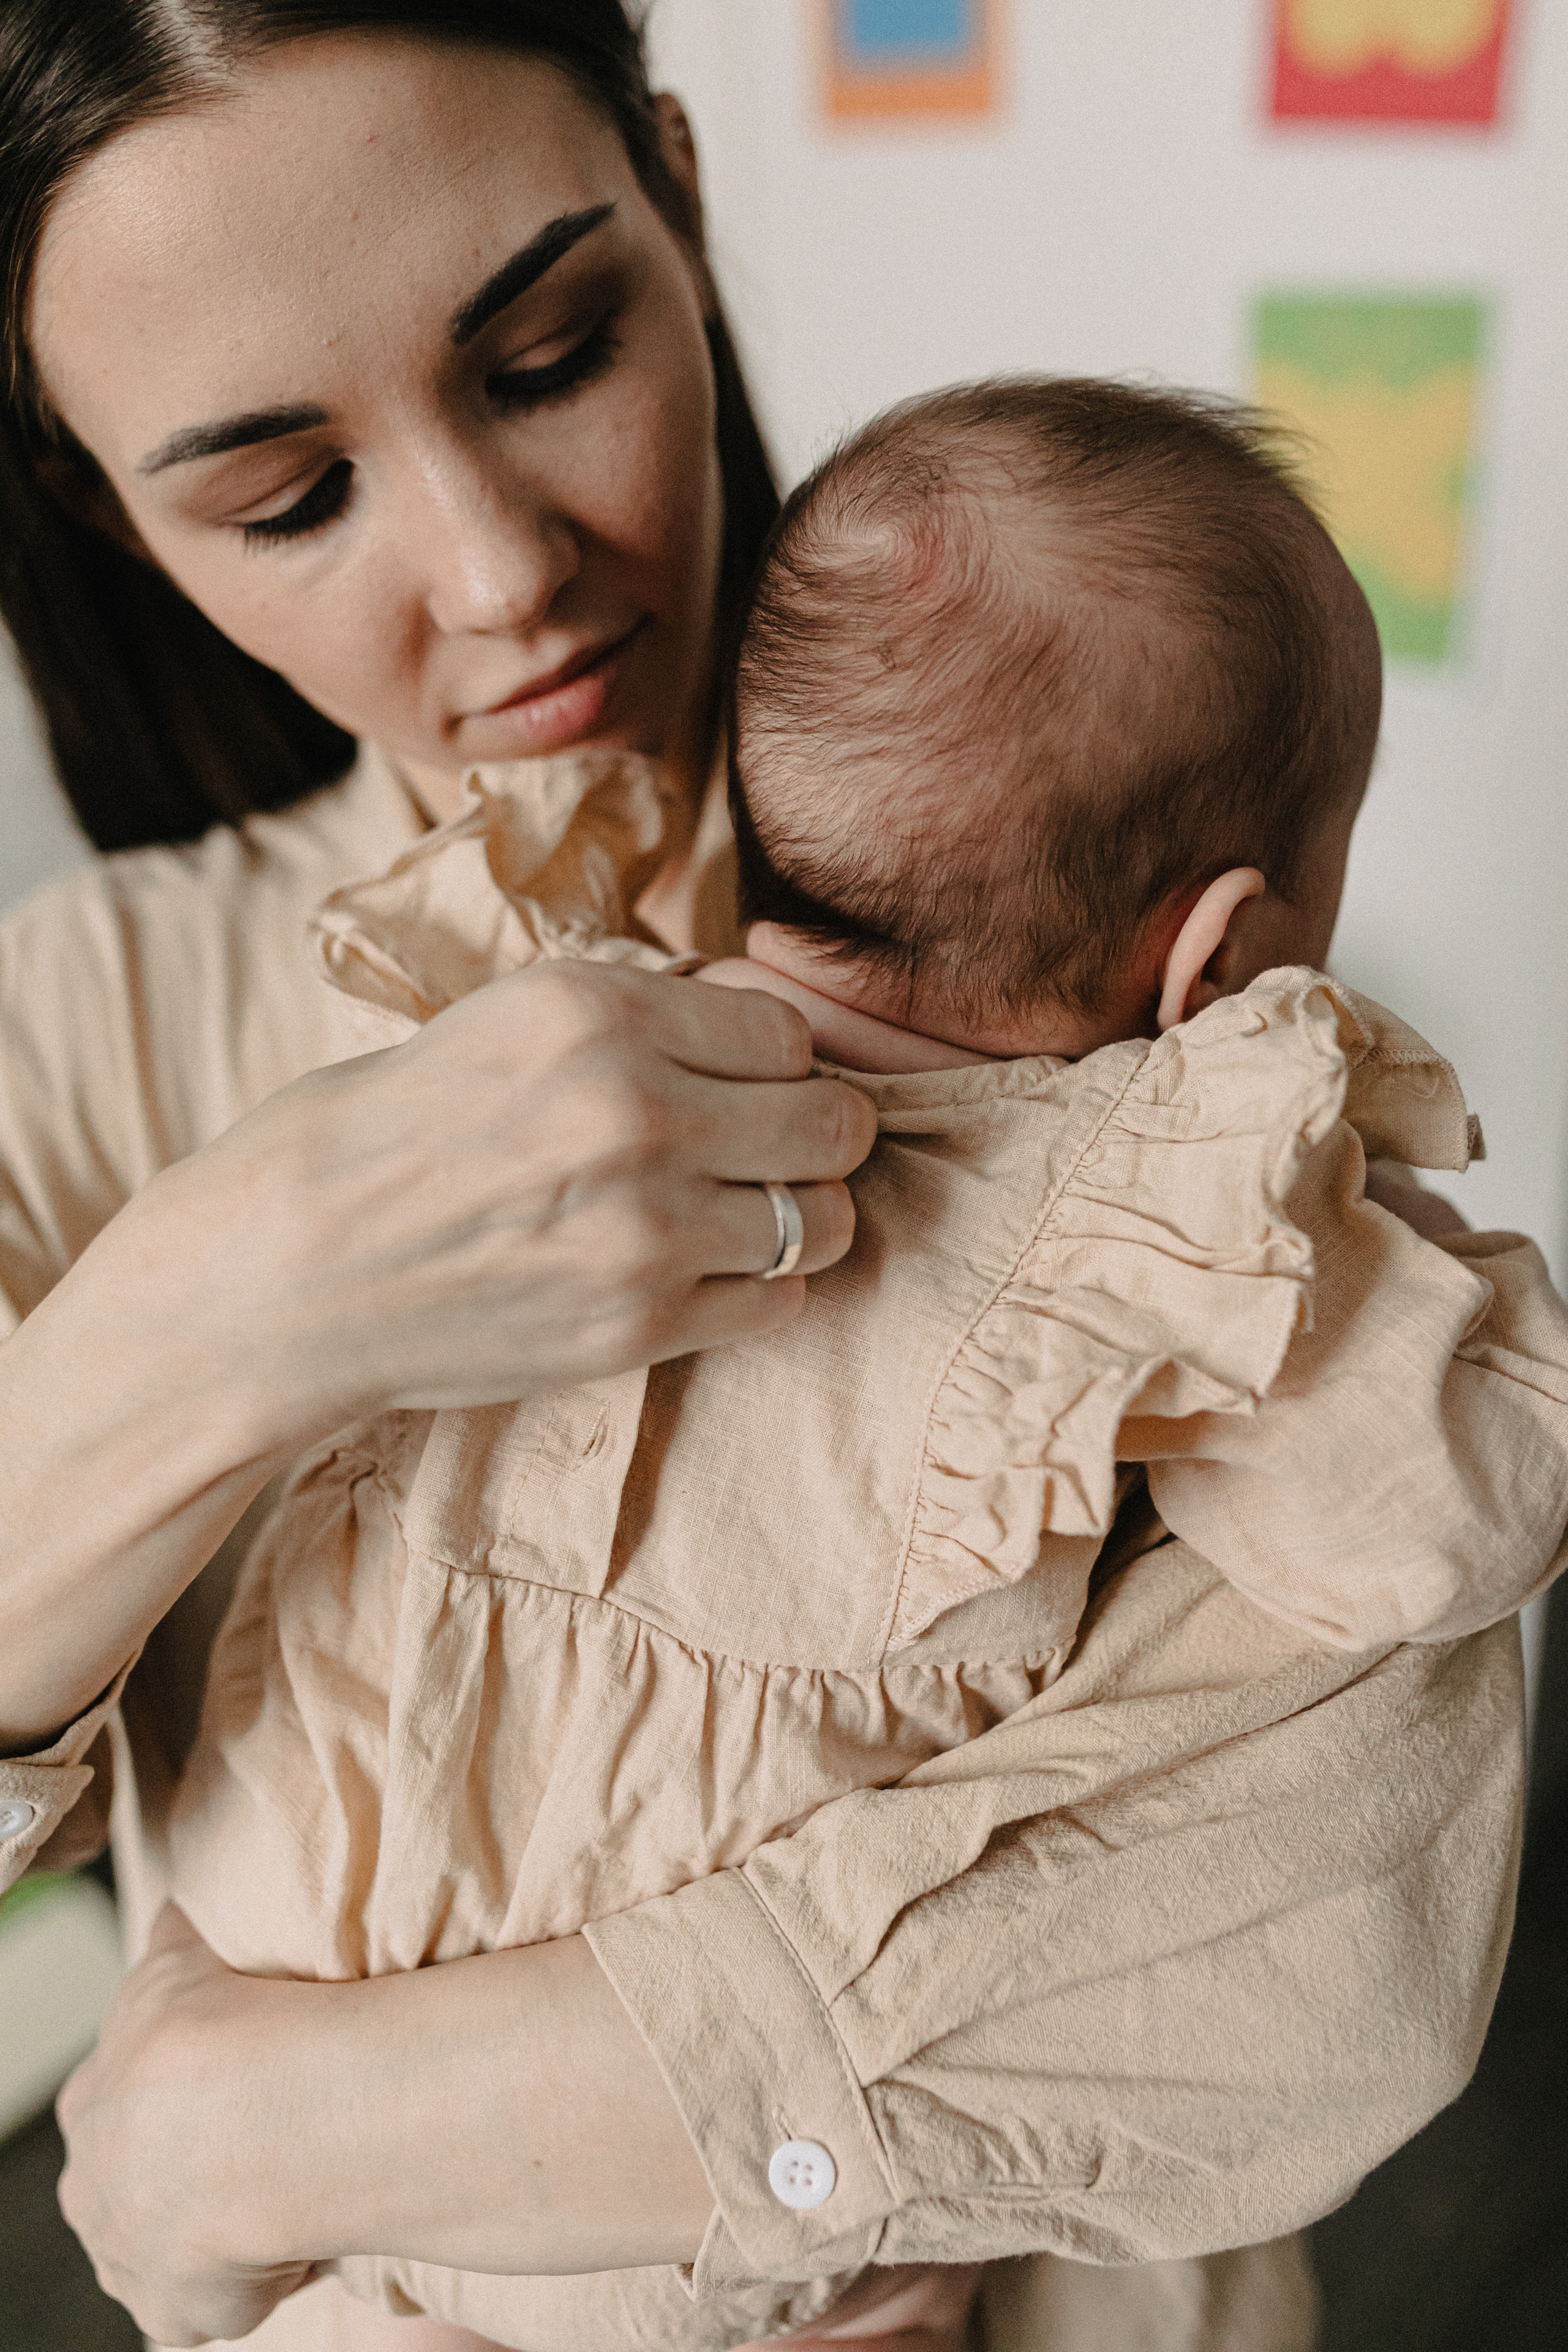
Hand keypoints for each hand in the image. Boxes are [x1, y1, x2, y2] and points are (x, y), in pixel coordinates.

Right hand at [1, 962, 875, 1743]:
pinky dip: (761, 1292)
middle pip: (835, 1121)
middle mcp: (635, 1109)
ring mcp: (644, 1226)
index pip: (786, 1030)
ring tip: (744, 1218)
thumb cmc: (388, 1135)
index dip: (775, 1061)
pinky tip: (705, 1277)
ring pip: (827, 1219)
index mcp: (596, 1011)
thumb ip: (638, 1018)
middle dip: (816, 1135)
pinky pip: (781, 1303)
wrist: (288, 1273)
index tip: (741, 1085)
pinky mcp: (639, 1323)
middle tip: (771, 1153)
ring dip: (802, 1219)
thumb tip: (765, 1022)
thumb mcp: (505, 1021)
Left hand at [56, 1907, 320, 2346]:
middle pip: (137, 2187)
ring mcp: (127, 2258)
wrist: (253, 2119)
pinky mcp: (173, 2314)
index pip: (125, 2107)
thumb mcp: (183, 1958)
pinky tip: (289, 2242)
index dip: (182, 2097)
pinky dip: (247, 2287)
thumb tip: (178, 1909)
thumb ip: (176, 1943)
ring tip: (285, 2192)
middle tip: (264, 2144)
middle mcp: (92, 2187)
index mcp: (91, 2103)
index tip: (238, 2086)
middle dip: (189, 2174)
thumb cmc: (222, 2028)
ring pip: (170, 2251)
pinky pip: (210, 2309)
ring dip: (217, 2234)